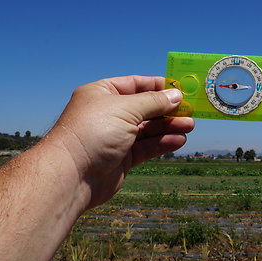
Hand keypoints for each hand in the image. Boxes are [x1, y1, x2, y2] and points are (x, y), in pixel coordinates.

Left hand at [48, 76, 193, 207]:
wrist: (70, 175)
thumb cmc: (92, 132)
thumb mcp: (126, 108)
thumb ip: (153, 102)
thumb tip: (176, 95)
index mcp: (103, 93)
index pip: (136, 84)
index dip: (159, 86)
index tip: (181, 89)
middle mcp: (108, 114)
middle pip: (144, 108)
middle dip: (168, 110)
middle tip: (191, 111)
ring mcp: (114, 137)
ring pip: (147, 129)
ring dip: (169, 127)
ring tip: (190, 126)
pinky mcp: (121, 159)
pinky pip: (145, 147)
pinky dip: (162, 143)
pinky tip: (178, 141)